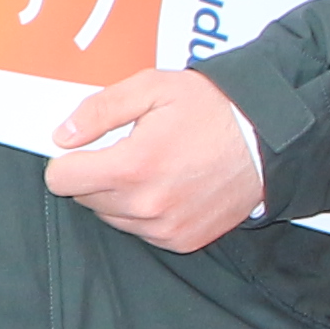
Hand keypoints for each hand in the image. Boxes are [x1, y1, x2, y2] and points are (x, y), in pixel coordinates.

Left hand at [42, 67, 266, 252]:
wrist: (267, 140)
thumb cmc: (213, 109)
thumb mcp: (152, 88)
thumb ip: (100, 110)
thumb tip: (63, 135)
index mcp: (133, 166)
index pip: (63, 179)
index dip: (67, 160)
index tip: (81, 149)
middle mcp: (146, 205)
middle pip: (84, 198)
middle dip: (95, 174)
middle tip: (126, 149)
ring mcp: (165, 228)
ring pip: (111, 216)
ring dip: (118, 195)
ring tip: (152, 165)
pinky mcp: (182, 240)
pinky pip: (141, 230)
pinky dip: (144, 211)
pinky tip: (167, 185)